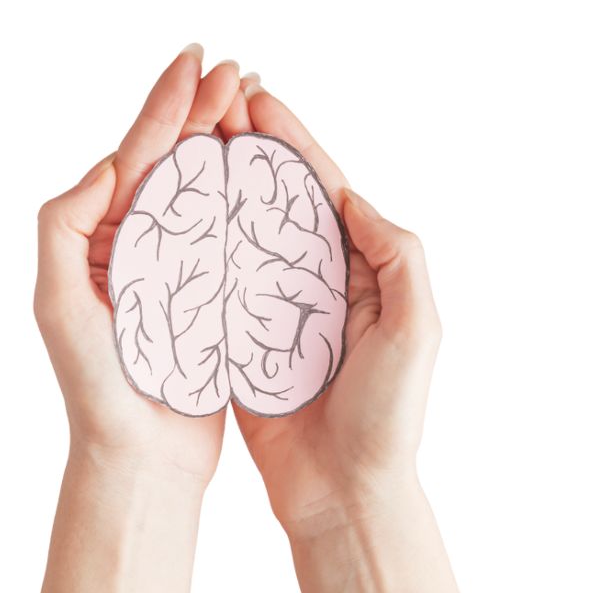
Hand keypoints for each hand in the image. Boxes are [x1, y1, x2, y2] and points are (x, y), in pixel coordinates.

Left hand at [31, 45, 258, 592]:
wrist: (140, 455)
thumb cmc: (97, 389)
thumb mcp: (58, 304)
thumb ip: (63, 226)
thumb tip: (110, 164)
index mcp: (99, 242)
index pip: (135, 161)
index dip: (164, 109)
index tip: (196, 66)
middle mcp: (136, 250)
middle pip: (171, 167)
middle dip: (199, 115)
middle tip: (232, 72)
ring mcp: (175, 271)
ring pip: (202, 196)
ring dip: (225, 148)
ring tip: (250, 110)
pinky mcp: (209, 298)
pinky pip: (227, 240)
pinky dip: (243, 204)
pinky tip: (264, 179)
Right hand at [229, 84, 442, 534]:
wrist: (342, 489)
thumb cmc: (387, 417)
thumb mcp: (417, 328)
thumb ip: (397, 255)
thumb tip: (352, 196)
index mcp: (362, 271)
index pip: (324, 192)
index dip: (294, 144)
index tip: (257, 102)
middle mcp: (317, 281)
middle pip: (278, 203)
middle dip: (248, 153)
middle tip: (212, 108)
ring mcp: (275, 308)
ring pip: (243, 236)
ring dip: (219, 191)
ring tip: (186, 147)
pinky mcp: (242, 339)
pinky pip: (219, 286)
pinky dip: (200, 251)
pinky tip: (175, 218)